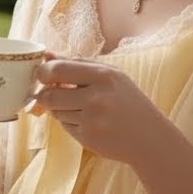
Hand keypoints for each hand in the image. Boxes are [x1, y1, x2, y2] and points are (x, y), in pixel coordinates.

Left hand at [27, 51, 169, 165]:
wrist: (150, 138)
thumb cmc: (129, 102)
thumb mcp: (111, 75)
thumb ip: (78, 64)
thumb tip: (47, 55)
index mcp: (103, 75)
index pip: (57, 69)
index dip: (42, 73)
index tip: (42, 75)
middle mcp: (97, 97)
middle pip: (50, 94)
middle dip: (45, 95)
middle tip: (50, 94)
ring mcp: (92, 120)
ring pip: (55, 112)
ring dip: (59, 109)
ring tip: (81, 109)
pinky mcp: (87, 138)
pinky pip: (64, 126)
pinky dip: (70, 123)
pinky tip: (88, 122)